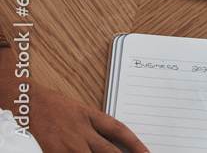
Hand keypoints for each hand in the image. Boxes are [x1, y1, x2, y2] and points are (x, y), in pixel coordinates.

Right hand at [22, 82, 147, 152]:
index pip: (118, 130)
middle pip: (108, 151)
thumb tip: (108, 138)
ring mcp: (68, 145)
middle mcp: (82, 132)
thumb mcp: (78, 111)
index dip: (134, 143)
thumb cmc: (51, 106)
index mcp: (90, 117)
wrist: (27, 103)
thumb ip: (93, 125)